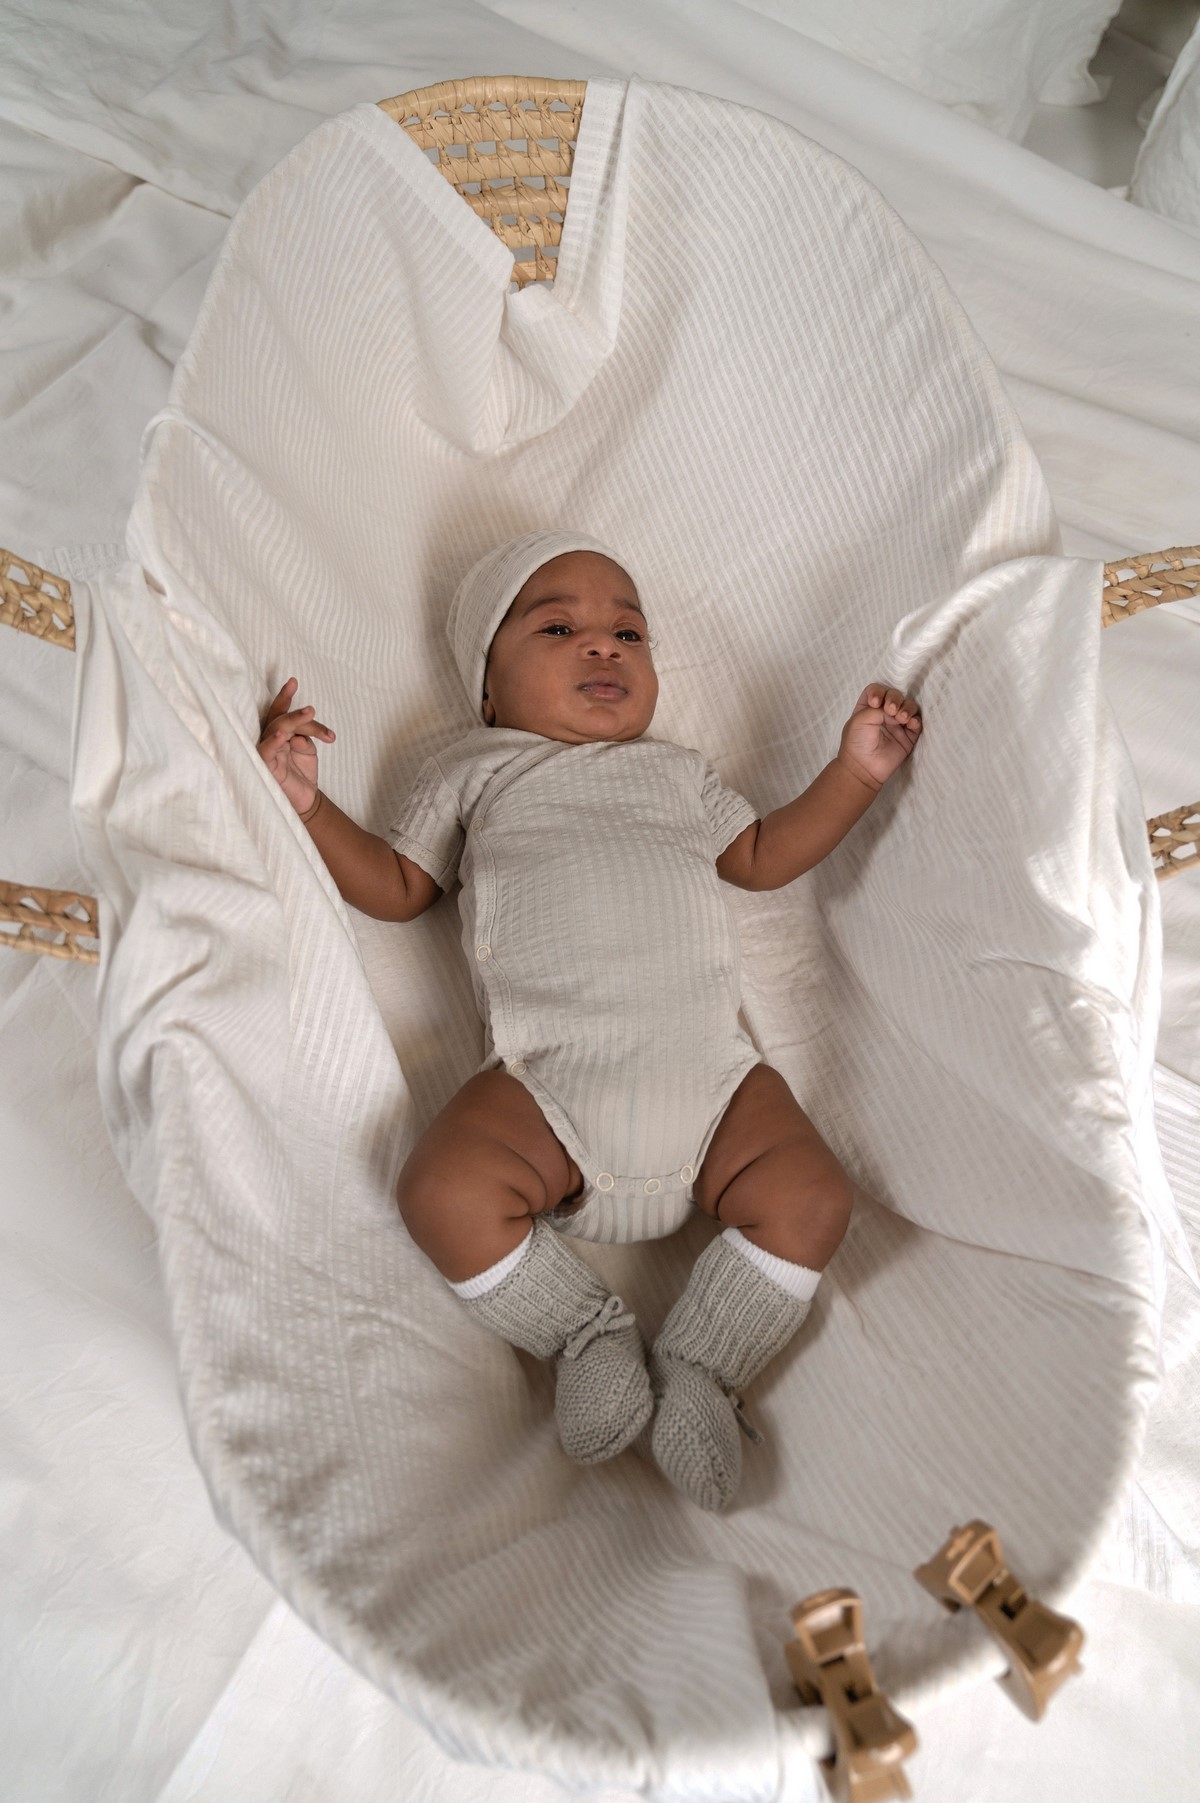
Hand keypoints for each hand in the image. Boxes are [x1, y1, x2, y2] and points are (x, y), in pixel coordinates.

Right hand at [257, 677, 335, 817]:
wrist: (305, 800)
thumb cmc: (302, 773)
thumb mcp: (308, 751)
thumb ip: (304, 738)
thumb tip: (298, 736)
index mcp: (280, 733)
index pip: (281, 713)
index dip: (285, 697)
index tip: (293, 681)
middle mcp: (270, 739)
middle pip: (281, 720)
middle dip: (296, 713)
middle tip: (312, 710)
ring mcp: (266, 751)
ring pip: (277, 730)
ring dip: (293, 721)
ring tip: (310, 713)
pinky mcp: (264, 766)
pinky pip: (266, 751)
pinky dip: (273, 742)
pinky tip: (283, 735)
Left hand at [837, 685, 921, 791]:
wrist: (864, 768)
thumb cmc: (857, 743)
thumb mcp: (860, 720)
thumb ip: (878, 708)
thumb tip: (896, 710)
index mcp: (868, 707)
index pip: (877, 690)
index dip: (879, 692)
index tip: (877, 703)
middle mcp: (883, 713)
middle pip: (895, 696)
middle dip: (895, 700)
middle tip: (891, 711)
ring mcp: (897, 724)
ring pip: (909, 707)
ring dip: (907, 709)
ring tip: (902, 719)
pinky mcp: (908, 736)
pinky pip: (917, 723)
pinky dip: (916, 721)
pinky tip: (910, 724)